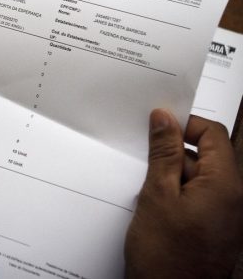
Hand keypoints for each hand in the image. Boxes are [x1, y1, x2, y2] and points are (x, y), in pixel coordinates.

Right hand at [124, 109, 242, 277]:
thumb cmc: (167, 257)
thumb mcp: (158, 194)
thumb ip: (164, 153)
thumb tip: (165, 119)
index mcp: (226, 185)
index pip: (213, 134)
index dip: (185, 126)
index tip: (158, 128)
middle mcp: (233, 198)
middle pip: (204, 156)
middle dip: (172, 156)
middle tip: (144, 165)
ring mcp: (224, 215)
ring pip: (196, 178)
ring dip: (170, 178)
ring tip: (149, 195)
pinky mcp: (213, 228)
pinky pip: (195, 198)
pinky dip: (174, 197)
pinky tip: (155, 209)